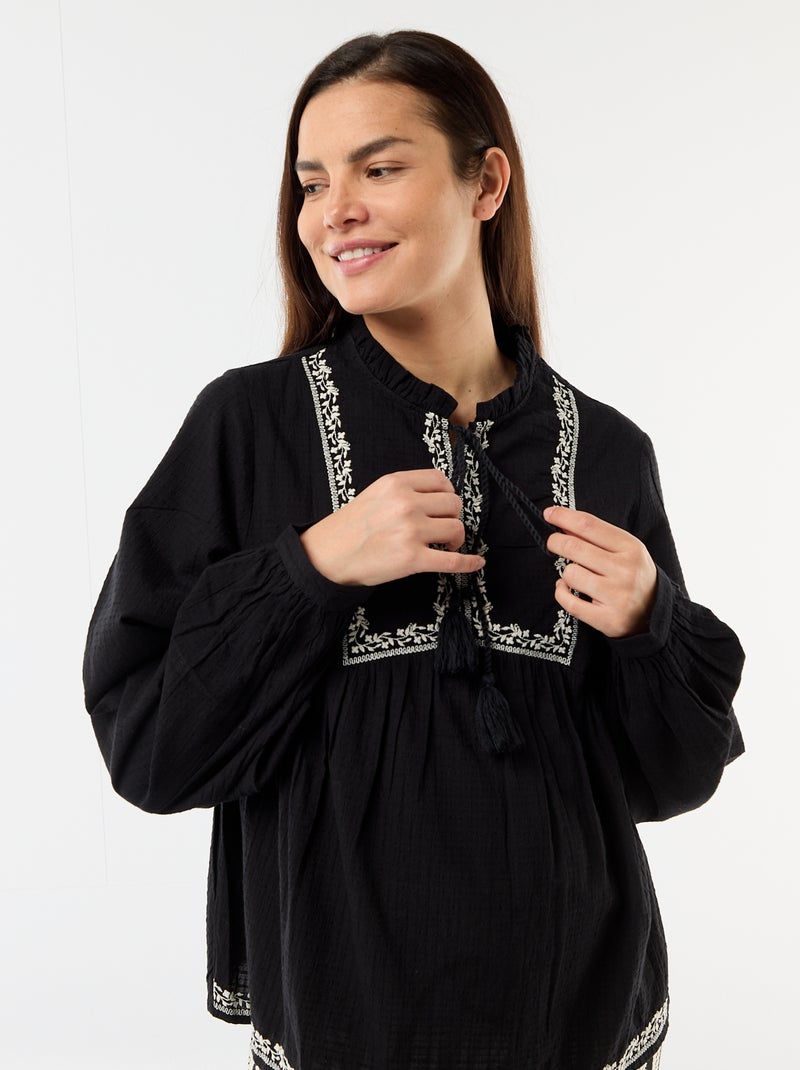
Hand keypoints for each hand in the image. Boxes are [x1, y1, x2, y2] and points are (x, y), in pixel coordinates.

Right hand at [299, 468, 484, 585]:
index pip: (441, 480)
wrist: (328, 555)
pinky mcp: (413, 559)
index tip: (444, 506)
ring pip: (457, 529)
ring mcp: (411, 531)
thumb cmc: (351, 526)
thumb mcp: (376, 493)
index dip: (448, 494)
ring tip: (445, 545)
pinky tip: (477, 562)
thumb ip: (405, 490)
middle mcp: (406, 503)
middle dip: (452, 517)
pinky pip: (453, 561)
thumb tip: (439, 498)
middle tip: (441, 529)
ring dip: (456, 539)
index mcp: (397, 483)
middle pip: (454, 504)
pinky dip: (469, 562)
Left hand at [544, 506, 657, 638]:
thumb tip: (563, 523)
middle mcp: (625, 571)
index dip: (564, 517)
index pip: (589, 525)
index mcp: (631, 548)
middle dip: (556, 542)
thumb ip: (596, 536)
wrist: (655, 612)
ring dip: (566, 572)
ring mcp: (617, 596)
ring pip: (570, 574)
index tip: (549, 514)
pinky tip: (566, 588)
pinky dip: (561, 592)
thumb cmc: (633, 575)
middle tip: (553, 542)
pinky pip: (569, 602)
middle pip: (574, 547)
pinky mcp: (607, 619)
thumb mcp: (624, 550)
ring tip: (576, 575)